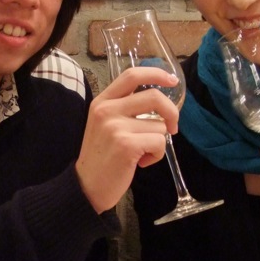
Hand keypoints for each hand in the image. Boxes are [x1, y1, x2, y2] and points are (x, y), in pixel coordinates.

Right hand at [76, 66, 179, 212]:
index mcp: (102, 101)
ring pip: (159, 125)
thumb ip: (125, 109)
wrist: (87, 187)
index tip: (172, 80)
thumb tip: (161, 103)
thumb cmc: (102, 157)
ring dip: (158, 142)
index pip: (132, 74)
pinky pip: (159, 142)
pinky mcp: (126, 145)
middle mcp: (107, 110)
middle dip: (171, 112)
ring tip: (141, 153)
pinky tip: (141, 162)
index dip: (156, 73)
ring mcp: (116, 127)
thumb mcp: (105, 124)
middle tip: (173, 127)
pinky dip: (156, 155)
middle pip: (154, 96)